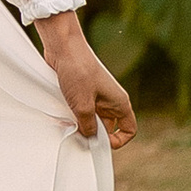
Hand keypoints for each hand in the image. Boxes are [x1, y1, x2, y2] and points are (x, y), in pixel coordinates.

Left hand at [31, 12, 136, 145]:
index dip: (118, 141)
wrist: (63, 47)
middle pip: (108, 127)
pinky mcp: (82, 92)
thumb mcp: (83, 106)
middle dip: (94, 134)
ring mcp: (96, 96)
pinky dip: (72, 115)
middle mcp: (110, 100)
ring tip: (68, 123)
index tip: (100, 143)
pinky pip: (80, 110)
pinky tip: (62, 115)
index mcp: (119, 102)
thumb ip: (88, 126)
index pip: (129, 129)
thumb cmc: (78, 71)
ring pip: (92, 119)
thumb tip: (89, 138)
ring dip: (80, 124)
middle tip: (79, 135)